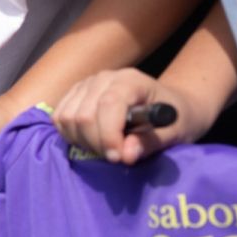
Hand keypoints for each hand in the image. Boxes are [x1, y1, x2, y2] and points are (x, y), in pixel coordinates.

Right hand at [53, 69, 209, 165]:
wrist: (171, 106)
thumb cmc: (177, 118)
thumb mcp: (175, 133)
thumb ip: (150, 143)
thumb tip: (126, 154)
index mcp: (131, 81)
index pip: (108, 104)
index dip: (109, 135)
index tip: (119, 158)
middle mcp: (104, 78)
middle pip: (83, 114)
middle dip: (96, 143)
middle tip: (116, 157)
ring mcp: (86, 84)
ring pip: (67, 118)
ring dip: (83, 142)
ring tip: (105, 149)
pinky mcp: (74, 95)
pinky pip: (59, 118)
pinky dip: (71, 136)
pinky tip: (92, 141)